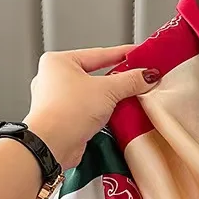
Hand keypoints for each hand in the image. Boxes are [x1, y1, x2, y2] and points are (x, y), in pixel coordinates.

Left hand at [23, 45, 160, 169]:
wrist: (52, 145)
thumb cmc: (65, 113)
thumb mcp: (106, 90)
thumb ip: (130, 81)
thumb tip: (146, 76)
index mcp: (58, 62)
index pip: (99, 54)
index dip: (123, 54)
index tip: (139, 54)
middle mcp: (54, 79)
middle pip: (97, 75)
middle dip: (119, 80)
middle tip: (139, 80)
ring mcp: (59, 100)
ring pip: (94, 95)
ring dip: (111, 99)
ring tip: (128, 100)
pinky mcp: (65, 120)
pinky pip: (91, 111)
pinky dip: (104, 114)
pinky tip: (115, 117)